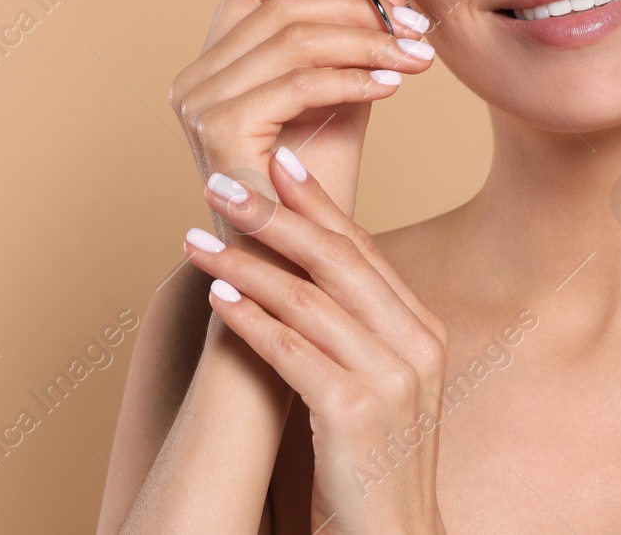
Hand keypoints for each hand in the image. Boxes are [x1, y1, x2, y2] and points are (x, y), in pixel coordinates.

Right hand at [169, 0, 433, 221]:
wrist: (296, 265)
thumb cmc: (314, 191)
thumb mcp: (339, 99)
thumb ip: (355, 46)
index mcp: (212, 65)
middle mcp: (194, 80)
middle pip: (280, 7)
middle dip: (358, 10)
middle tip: (416, 26)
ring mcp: (199, 105)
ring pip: (293, 39)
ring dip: (367, 41)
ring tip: (416, 55)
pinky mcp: (218, 132)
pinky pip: (297, 83)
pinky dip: (351, 78)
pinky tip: (391, 86)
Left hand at [184, 147, 449, 534]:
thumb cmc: (374, 459)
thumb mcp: (380, 379)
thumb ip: (354, 325)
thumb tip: (300, 266)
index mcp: (422, 329)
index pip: (363, 249)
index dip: (318, 202)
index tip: (277, 162)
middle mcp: (415, 345)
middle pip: (337, 260)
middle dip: (275, 216)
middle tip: (224, 185)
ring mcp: (391, 379)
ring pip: (308, 300)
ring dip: (246, 265)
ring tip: (198, 240)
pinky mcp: (356, 414)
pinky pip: (293, 353)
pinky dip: (252, 321)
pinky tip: (219, 298)